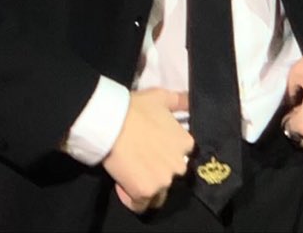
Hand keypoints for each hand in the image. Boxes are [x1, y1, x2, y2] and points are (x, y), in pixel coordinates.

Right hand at [102, 88, 193, 212]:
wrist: (113, 121)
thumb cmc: (136, 108)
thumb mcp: (162, 97)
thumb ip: (180, 100)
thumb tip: (190, 99)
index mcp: (186, 143)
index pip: (181, 155)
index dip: (165, 154)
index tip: (152, 148)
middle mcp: (180, 165)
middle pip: (171, 175)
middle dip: (158, 170)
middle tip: (140, 159)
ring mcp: (164, 180)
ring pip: (158, 192)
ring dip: (146, 185)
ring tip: (131, 172)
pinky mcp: (145, 192)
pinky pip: (141, 204)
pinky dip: (132, 198)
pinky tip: (123, 184)